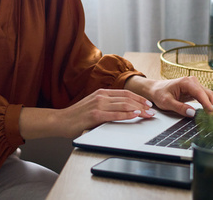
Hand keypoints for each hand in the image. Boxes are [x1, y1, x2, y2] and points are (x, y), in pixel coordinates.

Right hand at [20, 88, 155, 139]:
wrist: (60, 121)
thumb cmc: (77, 116)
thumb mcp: (93, 105)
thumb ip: (106, 105)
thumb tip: (123, 109)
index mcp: (101, 92)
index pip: (125, 93)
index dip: (138, 98)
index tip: (148, 104)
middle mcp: (101, 96)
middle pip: (127, 98)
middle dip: (142, 104)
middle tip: (152, 110)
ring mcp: (98, 104)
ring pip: (124, 104)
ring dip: (139, 109)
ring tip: (148, 114)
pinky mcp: (95, 115)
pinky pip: (115, 114)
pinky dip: (127, 114)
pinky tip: (135, 115)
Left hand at [124, 76, 212, 117]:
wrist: (155, 89)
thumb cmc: (159, 93)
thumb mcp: (167, 102)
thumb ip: (179, 107)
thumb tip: (192, 112)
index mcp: (186, 82)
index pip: (200, 93)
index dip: (207, 104)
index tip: (212, 113)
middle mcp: (193, 82)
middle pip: (208, 94)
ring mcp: (195, 86)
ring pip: (209, 96)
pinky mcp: (196, 91)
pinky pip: (205, 98)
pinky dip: (209, 105)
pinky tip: (212, 114)